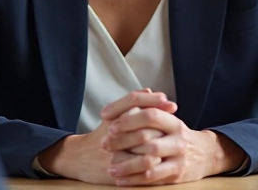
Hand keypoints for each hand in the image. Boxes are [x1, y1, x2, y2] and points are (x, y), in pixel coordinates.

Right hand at [36, 90, 172, 183]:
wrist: (79, 158)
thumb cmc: (103, 135)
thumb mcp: (114, 116)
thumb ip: (132, 103)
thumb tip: (151, 91)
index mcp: (112, 115)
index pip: (133, 100)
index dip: (153, 100)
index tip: (169, 103)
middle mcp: (111, 129)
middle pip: (143, 121)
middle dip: (163, 123)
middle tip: (177, 124)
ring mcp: (114, 149)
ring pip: (144, 144)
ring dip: (160, 142)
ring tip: (171, 142)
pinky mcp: (115, 167)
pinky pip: (139, 165)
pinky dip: (152, 162)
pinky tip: (161, 160)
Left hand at [101, 103, 246, 185]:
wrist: (206, 154)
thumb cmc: (178, 136)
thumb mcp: (170, 120)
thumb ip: (152, 110)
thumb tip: (132, 98)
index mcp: (174, 121)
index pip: (150, 114)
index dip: (128, 118)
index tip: (109, 122)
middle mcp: (178, 138)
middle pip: (147, 137)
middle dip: (122, 141)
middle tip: (104, 144)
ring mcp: (178, 157)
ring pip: (149, 160)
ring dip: (126, 165)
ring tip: (110, 167)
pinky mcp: (176, 175)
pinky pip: (152, 178)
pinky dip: (134, 180)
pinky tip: (121, 180)